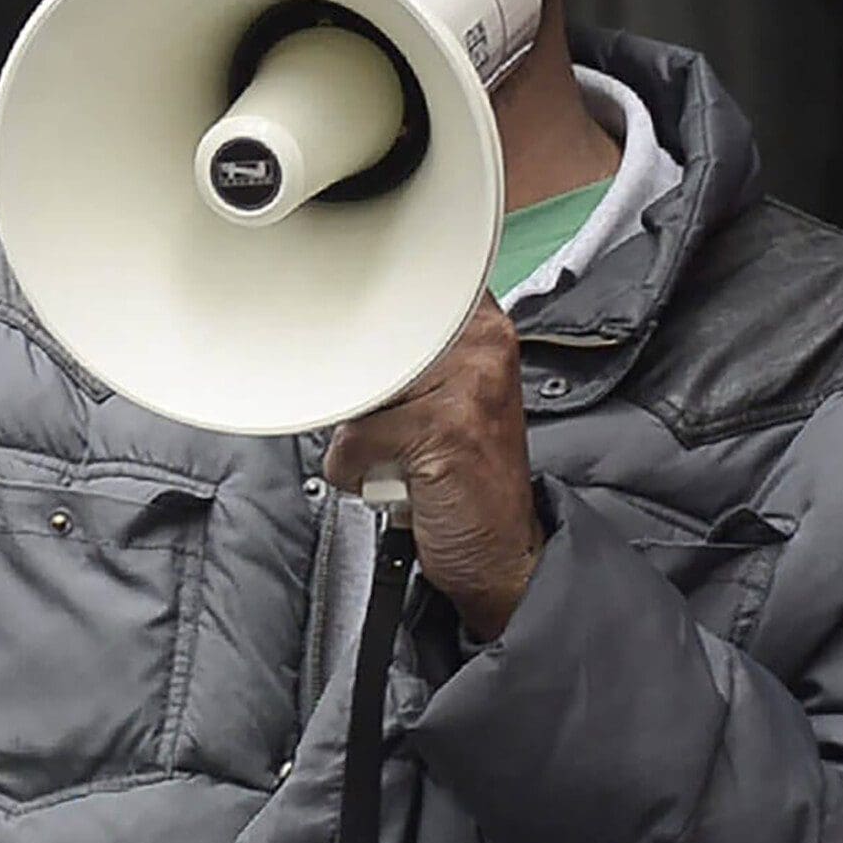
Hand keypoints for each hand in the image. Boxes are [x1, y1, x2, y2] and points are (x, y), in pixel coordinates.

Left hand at [324, 295, 544, 640]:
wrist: (500, 550)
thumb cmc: (466, 475)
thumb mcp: (450, 395)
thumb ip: (409, 357)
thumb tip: (341, 343)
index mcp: (482, 325)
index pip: (398, 293)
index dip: (368, 329)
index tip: (368, 360)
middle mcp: (482, 343)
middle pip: (369, 340)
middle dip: (364, 390)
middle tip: (398, 427)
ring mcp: (466, 383)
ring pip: (360, 390)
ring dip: (361, 433)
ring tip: (402, 455)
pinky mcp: (443, 429)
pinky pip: (355, 440)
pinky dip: (357, 471)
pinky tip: (396, 481)